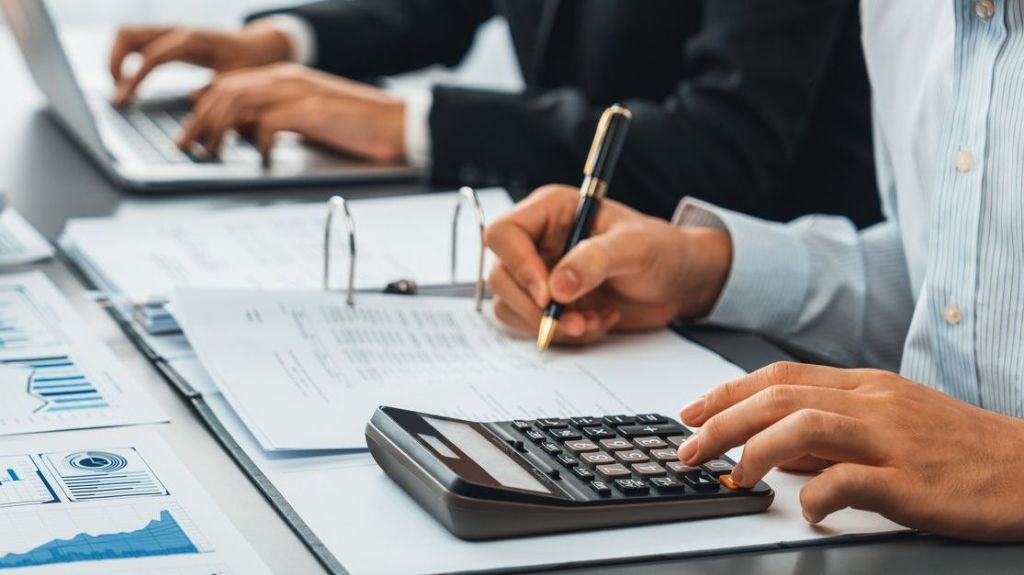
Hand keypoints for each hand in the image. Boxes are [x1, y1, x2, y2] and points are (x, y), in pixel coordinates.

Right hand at [110, 22, 292, 105]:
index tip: (123, 102)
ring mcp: (171, 31)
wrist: (260, 47)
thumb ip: (216, 94)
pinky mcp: (169, 38)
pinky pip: (137, 41)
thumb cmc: (251, 66)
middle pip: (128, 34)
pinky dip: (126, 59)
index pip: (151, 56)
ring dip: (116, 59)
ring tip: (120, 89)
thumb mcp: (237, 83)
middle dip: (114, 63)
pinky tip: (131, 83)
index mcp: (192, 40)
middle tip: (117, 94)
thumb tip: (190, 103)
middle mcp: (177, 30)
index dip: (134, 79)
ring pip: (127, 34)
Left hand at [175, 63, 405, 163]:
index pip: (228, 85)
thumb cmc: (359, 127)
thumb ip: (275, 119)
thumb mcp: (307, 121)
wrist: (400, 124)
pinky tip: (263, 158)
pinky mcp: (313, 110)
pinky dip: (258, 141)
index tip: (189, 134)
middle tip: (187, 147)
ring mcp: (299, 92)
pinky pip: (270, 121)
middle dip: (199, 119)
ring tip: (213, 153)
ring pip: (238, 100)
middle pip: (225, 90)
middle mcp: (287, 79)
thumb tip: (241, 132)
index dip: (202, 109)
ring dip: (218, 128)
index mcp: (285, 79)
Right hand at [484, 185, 731, 343]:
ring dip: (551, 325)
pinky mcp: (548, 304)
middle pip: (501, 276)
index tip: (548, 294)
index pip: (504, 234)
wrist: (678, 282)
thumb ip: (595, 260)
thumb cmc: (661, 250)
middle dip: (536, 308)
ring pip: (510, 306)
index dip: (518, 265)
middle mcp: (537, 242)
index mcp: (551, 212)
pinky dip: (562, 335)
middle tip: (576, 321)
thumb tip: (556, 287)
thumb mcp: (635, 247)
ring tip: (593, 321)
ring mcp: (539, 275)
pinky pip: (532, 326)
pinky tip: (596, 322)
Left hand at [677, 362, 1023, 540]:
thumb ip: (832, 431)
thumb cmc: (959, 447)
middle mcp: (874, 403)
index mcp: (866, 385)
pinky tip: (804, 509)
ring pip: (805, 426)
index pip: (779, 377)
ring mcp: (893, 440)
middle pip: (779, 398)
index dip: (726, 393)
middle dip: (722, 422)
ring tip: (734, 478)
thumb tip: (772, 448)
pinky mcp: (912, 482)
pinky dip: (815, 495)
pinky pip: (849, 482)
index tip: (690, 412)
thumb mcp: (891, 422)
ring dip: (755, 452)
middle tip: (689, 450)